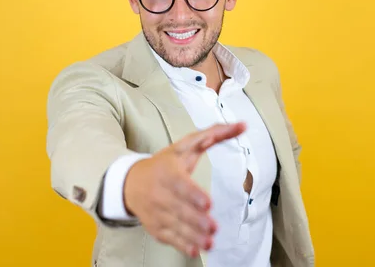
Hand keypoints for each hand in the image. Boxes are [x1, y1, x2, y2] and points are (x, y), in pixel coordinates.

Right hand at [123, 122, 245, 257]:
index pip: (180, 184)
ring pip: (175, 225)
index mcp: (168, 172)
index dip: (193, 194)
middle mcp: (160, 193)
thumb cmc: (165, 163)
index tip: (207, 203)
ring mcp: (157, 212)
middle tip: (213, 227)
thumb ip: (216, 134)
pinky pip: (169, 237)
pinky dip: (182, 245)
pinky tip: (195, 250)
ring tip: (209, 242)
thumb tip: (243, 125)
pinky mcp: (156, 226)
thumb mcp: (187, 145)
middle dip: (196, 219)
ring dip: (193, 235)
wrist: (131, 182)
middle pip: (179, 208)